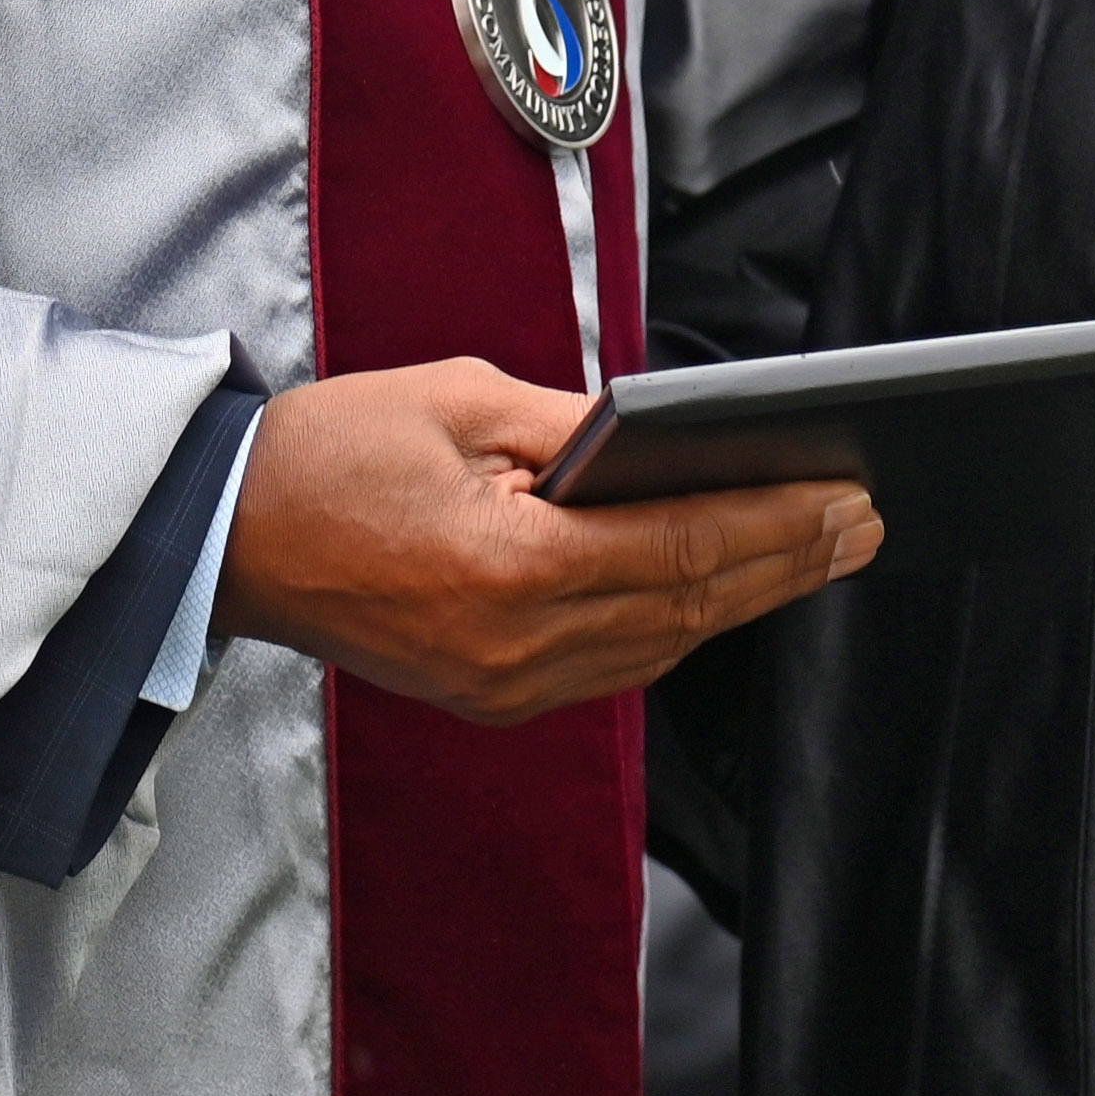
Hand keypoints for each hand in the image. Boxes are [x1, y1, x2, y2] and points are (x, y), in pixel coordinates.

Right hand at [210, 356, 882, 727]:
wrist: (228, 539)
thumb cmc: (333, 453)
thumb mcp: (460, 401)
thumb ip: (574, 425)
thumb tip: (672, 435)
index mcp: (512, 569)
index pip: (681, 547)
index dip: (776, 522)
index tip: (847, 493)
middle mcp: (518, 648)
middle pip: (688, 608)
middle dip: (787, 562)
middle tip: (865, 521)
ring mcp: (505, 685)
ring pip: (661, 644)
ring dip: (747, 595)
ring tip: (819, 547)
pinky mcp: (491, 694)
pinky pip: (616, 661)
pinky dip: (681, 620)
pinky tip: (725, 585)